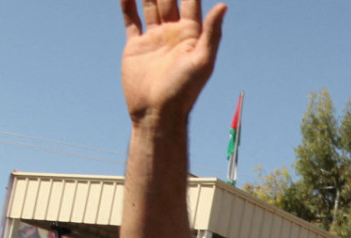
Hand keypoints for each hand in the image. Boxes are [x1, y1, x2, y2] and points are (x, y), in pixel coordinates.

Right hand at [120, 0, 226, 125]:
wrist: (157, 113)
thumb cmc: (184, 92)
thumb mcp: (202, 61)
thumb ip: (212, 33)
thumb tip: (223, 5)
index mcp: (192, 34)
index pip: (190, 0)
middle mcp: (174, 32)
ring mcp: (155, 38)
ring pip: (150, 3)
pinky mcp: (136, 46)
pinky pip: (131, 19)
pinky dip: (127, 3)